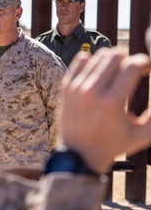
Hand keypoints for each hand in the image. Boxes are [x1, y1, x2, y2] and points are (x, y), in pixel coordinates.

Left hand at [60, 49, 150, 174]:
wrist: (79, 154)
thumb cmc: (114, 144)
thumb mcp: (144, 133)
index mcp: (112, 102)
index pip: (133, 65)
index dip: (145, 62)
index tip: (148, 69)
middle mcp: (92, 92)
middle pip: (115, 55)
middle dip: (129, 60)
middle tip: (132, 72)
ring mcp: (76, 88)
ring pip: (99, 55)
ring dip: (112, 60)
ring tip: (117, 74)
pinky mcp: (66, 87)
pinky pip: (81, 60)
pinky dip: (93, 62)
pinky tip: (100, 74)